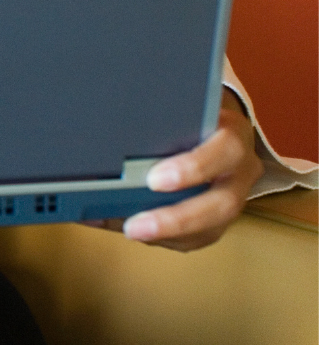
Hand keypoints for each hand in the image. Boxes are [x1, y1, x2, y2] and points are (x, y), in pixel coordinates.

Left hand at [84, 91, 261, 250]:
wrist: (221, 124)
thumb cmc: (193, 113)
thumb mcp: (181, 105)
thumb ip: (157, 117)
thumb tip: (102, 139)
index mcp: (233, 134)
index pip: (224, 149)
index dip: (192, 168)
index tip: (153, 179)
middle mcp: (241, 170)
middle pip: (221, 204)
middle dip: (175, 219)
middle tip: (134, 225)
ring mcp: (236, 197)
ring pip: (211, 228)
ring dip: (166, 235)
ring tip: (127, 230)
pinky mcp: (223, 217)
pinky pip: (199, 237)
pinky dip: (165, 239)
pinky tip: (135, 231)